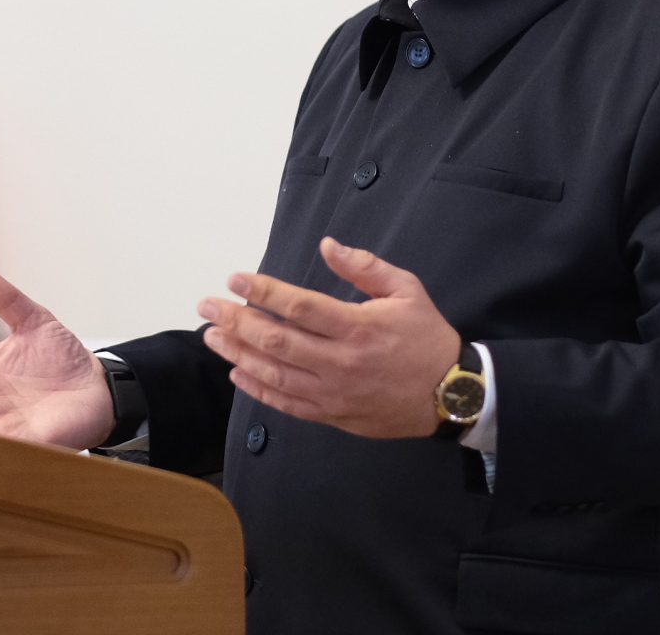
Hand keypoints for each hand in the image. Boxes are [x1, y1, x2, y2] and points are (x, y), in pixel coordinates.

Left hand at [197, 237, 460, 438]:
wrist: (452, 394)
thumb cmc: (426, 337)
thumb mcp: (407, 290)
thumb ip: (365, 267)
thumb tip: (327, 245)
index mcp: (358, 327)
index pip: (299, 307)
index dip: (263, 292)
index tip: (235, 279)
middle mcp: (340, 362)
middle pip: (276, 340)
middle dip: (235, 320)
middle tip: (207, 306)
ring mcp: (334, 392)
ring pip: (274, 374)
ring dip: (237, 354)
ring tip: (212, 336)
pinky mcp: (333, 415)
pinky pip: (287, 403)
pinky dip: (258, 389)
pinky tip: (237, 373)